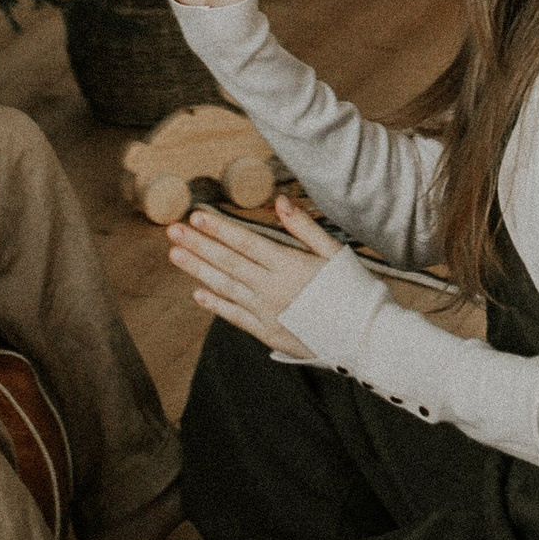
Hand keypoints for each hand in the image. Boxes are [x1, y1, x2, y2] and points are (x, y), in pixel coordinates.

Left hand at [167, 196, 341, 359]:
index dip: (219, 228)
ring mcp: (268, 312)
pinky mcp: (268, 333)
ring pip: (225, 287)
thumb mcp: (335, 253)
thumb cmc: (354, 291)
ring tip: (176, 255)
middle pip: (228, 262)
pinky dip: (216, 304)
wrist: (366, 338)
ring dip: (198, 270)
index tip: (196, 215)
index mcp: (289, 265)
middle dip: (198, 244)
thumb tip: (280, 201)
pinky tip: (198, 293)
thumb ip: (305, 228)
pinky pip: (235, 316)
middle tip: (173, 230)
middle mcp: (273, 289)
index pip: (245, 242)